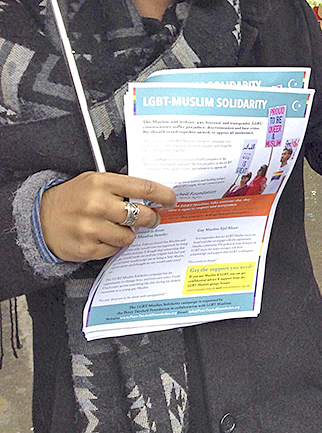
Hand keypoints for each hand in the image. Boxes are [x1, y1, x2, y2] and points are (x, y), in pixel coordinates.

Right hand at [39, 172, 176, 262]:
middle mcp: (96, 204)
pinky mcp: (85, 248)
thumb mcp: (94, 182)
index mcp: (101, 183)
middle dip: (152, 218)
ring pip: (129, 236)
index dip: (163, 195)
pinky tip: (102, 236)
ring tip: (117, 227)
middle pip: (141, 215)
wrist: (37, 217)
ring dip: (129, 234)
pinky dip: (112, 244)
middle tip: (151, 218)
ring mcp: (90, 228)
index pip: (143, 187)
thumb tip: (153, 197)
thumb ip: (121, 187)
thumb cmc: (72, 198)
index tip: (172, 200)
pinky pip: (113, 249)